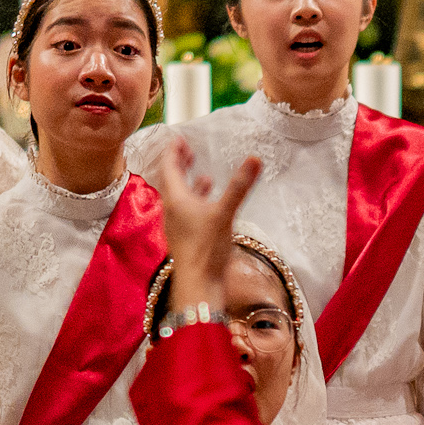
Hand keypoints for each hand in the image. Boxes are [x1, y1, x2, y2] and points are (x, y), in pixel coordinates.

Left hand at [153, 138, 262, 313]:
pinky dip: (197, 202)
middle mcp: (172, 211)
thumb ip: (239, 186)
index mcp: (176, 200)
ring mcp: (177, 226)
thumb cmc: (206, 250)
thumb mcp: (225, 213)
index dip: (173, 151)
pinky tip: (210, 207)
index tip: (178, 138)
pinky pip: (188, 213)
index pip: (168, 167)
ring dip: (190, 185)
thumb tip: (255, 159)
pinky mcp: (186, 239)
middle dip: (179, 165)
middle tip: (187, 151)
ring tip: (202, 176)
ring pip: (180, 199)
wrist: (199, 286)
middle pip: (171, 181)